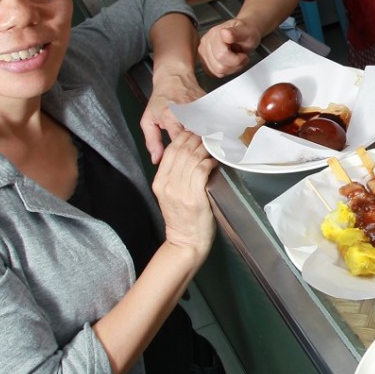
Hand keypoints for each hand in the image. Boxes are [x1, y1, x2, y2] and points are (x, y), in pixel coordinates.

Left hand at [141, 72, 204, 163]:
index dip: (182, 153)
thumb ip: (152, 141)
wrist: (174, 77)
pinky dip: (212, 133)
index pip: (180, 141)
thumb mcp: (148, 120)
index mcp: (172, 117)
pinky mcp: (209, 107)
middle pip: (197, 139)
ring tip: (203, 151)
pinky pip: (213, 124)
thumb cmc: (161, 99)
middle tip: (195, 159)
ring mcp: (201, 109)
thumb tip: (157, 159)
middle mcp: (188, 113)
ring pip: (208, 133)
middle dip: (197, 150)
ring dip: (206, 143)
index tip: (182, 160)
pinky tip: (210, 139)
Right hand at [151, 130, 217, 259]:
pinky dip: (209, 162)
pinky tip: (214, 162)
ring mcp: (180, 191)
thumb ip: (176, 174)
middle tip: (209, 135)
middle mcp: (167, 184)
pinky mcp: (194, 197)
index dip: (184, 137)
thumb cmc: (183, 218)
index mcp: (160, 182)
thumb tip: (191, 151)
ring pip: (192, 158)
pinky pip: (201, 170)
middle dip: (197, 139)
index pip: (170, 150)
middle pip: (182, 150)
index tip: (196, 131)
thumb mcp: (171, 194)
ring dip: (205, 149)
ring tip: (214, 146)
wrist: (185, 242)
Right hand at [198, 19, 260, 77]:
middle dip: (236, 64)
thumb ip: (236, 33)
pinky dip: (226, 71)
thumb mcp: (247, 31)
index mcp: (215, 34)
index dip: (237, 59)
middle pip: (220, 66)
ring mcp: (204, 52)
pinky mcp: (205, 61)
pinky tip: (231, 62)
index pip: (222, 55)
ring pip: (218, 71)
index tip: (243, 54)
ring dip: (232, 68)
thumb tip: (225, 32)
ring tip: (237, 58)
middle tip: (242, 57)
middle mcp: (206, 42)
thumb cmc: (246, 32)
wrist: (245, 32)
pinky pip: (215, 73)